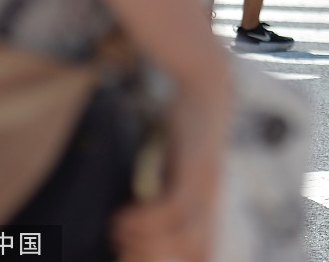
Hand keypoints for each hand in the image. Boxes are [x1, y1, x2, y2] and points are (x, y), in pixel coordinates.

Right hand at [113, 78, 231, 261]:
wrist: (206, 84)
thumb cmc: (186, 123)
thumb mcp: (175, 161)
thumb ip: (162, 185)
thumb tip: (134, 202)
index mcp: (207, 201)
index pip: (204, 248)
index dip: (186, 260)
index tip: (141, 257)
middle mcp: (210, 198)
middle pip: (194, 250)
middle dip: (155, 258)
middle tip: (123, 250)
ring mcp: (205, 185)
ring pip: (184, 236)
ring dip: (146, 242)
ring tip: (117, 233)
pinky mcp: (197, 169)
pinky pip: (174, 208)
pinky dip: (146, 220)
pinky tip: (122, 217)